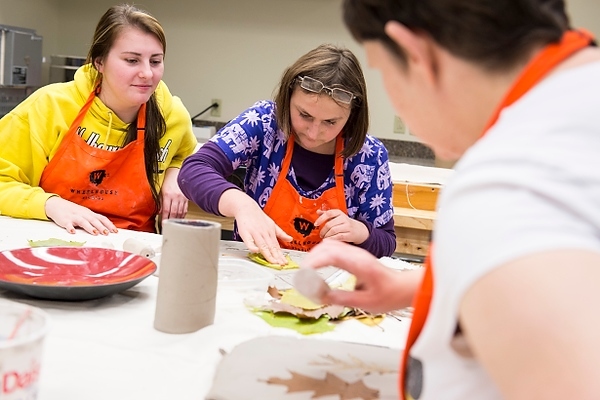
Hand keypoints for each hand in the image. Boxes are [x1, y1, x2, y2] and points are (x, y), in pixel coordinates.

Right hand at [45, 196, 117, 234]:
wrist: (56, 205)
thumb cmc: (73, 211)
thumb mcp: (85, 214)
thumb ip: (94, 220)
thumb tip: (106, 228)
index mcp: (89, 213)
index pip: (102, 218)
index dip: (109, 224)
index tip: (115, 231)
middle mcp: (83, 214)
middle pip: (94, 220)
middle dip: (101, 227)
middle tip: (107, 233)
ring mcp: (74, 217)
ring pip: (83, 221)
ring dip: (89, 227)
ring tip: (95, 233)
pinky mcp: (65, 220)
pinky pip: (68, 224)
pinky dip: (70, 228)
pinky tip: (73, 232)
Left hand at [160, 168, 187, 220]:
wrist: (177, 173)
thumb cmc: (168, 181)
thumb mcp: (161, 191)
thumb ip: (160, 202)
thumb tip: (160, 212)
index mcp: (168, 195)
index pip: (166, 210)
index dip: (164, 218)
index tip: (163, 224)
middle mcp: (176, 197)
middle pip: (174, 212)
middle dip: (171, 221)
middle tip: (168, 226)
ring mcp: (182, 198)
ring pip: (180, 212)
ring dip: (177, 219)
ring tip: (174, 224)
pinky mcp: (186, 198)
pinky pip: (185, 209)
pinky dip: (182, 215)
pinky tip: (180, 218)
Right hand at [235, 202, 292, 264]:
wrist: (246, 207)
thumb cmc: (258, 217)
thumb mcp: (272, 224)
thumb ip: (281, 233)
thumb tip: (290, 239)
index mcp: (271, 232)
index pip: (277, 246)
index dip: (281, 255)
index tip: (285, 262)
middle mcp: (264, 233)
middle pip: (271, 247)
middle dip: (276, 257)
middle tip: (281, 264)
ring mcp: (255, 233)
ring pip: (262, 245)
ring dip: (268, 254)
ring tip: (273, 262)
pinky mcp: (245, 232)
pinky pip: (249, 241)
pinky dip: (252, 246)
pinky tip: (256, 251)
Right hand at [302, 240, 422, 313]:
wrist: (403, 287)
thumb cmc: (389, 294)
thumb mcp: (365, 302)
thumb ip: (341, 298)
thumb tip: (319, 296)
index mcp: (359, 264)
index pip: (331, 255)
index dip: (314, 262)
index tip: (303, 273)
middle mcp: (356, 254)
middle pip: (327, 247)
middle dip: (310, 259)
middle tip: (301, 276)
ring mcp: (355, 252)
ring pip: (329, 245)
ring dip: (315, 256)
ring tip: (307, 273)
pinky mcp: (354, 255)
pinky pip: (333, 249)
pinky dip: (321, 256)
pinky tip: (317, 267)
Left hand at [314, 208, 368, 243]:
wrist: (358, 230)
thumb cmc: (345, 223)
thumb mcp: (337, 217)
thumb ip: (327, 214)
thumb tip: (318, 212)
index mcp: (339, 213)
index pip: (328, 213)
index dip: (321, 219)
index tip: (316, 224)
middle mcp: (344, 219)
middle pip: (330, 224)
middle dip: (323, 231)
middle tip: (321, 234)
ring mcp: (347, 227)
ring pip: (333, 231)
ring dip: (327, 236)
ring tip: (324, 238)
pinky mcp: (349, 235)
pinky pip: (338, 237)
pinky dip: (332, 239)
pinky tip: (328, 240)